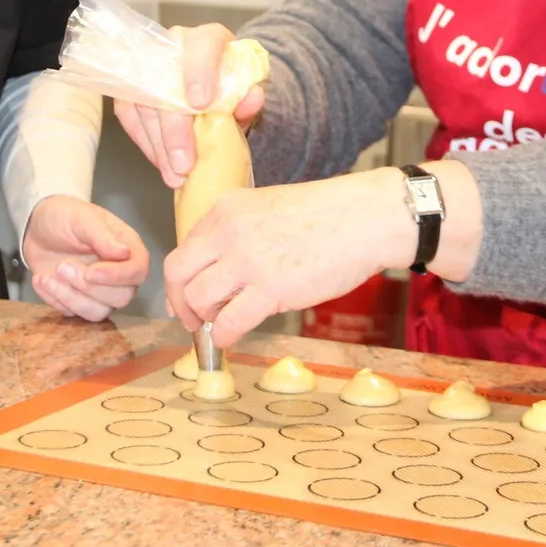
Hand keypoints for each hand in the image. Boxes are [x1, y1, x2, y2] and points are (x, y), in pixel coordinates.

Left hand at [23, 195, 148, 320]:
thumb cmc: (64, 216)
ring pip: (98, 312)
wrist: (35, 227)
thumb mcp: (81, 218)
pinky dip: (55, 299)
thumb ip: (102, 236)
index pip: (138, 271)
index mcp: (127, 248)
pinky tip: (42, 279)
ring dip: (70, 297)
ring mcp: (99, 291)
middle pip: (122, 297)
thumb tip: (125, 253)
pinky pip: (73, 314)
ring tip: (47, 275)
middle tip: (62, 266)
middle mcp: (118, 274)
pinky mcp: (78, 302)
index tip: (91, 272)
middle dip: (88, 287)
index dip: (118, 277)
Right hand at [114, 23, 265, 188]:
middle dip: (175, 130)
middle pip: (166, 85)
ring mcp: (149, 65)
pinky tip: (161, 164)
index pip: (203, 44)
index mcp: (209, 40)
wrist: (216, 85)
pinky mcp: (133, 86)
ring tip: (175, 175)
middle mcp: (174, 46)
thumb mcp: (247, 94)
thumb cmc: (230, 86)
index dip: (199, 72)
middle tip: (185, 164)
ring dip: (159, 145)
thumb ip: (250, 97)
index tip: (201, 104)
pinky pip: (130, 115)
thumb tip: (253, 99)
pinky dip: (146, 143)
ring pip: (145, 105)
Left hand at [162, 170, 410, 347]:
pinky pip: (228, 322)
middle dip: (180, 302)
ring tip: (219, 325)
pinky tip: (233, 337)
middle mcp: (229, 231)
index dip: (182, 279)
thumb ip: (239, 233)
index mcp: (227, 209)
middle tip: (192, 319)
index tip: (187, 296)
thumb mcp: (269, 208)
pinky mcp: (271, 290)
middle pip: (179, 273)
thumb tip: (219, 271)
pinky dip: (223, 336)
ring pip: (197, 298)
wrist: (367, 218)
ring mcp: (248, 260)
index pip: (184, 247)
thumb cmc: (327, 215)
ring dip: (203, 319)